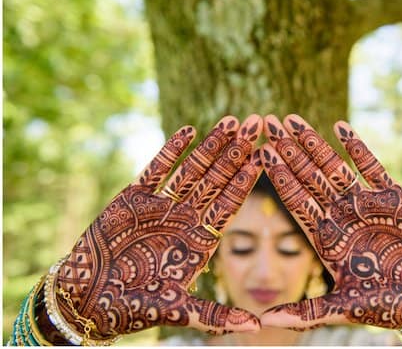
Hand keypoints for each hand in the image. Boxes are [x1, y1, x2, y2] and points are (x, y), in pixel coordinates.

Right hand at [55, 115, 262, 337]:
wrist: (88, 298)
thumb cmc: (133, 308)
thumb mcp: (179, 311)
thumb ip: (216, 315)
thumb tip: (257, 329)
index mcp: (200, 240)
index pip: (229, 204)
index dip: (246, 180)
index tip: (265, 157)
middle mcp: (186, 218)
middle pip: (218, 179)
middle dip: (238, 152)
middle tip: (258, 124)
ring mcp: (162, 205)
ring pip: (193, 168)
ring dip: (212, 145)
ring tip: (233, 121)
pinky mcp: (135, 197)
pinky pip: (157, 168)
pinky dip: (172, 150)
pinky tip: (190, 130)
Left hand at [260, 114, 401, 331]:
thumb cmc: (387, 305)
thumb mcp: (344, 308)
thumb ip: (307, 312)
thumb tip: (264, 321)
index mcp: (326, 238)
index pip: (296, 201)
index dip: (280, 177)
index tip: (262, 152)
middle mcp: (341, 216)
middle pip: (308, 177)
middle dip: (289, 151)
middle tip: (269, 124)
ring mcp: (365, 203)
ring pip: (334, 167)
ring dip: (315, 144)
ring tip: (293, 120)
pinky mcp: (392, 196)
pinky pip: (371, 167)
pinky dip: (356, 148)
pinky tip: (340, 127)